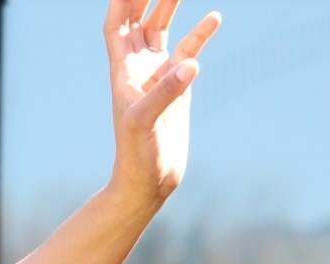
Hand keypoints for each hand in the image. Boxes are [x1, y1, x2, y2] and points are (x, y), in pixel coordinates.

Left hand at [105, 0, 220, 200]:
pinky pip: (189, 51)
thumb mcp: (146, 121)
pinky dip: (200, 34)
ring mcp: (158, 74)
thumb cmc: (137, 153)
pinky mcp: (179, 85)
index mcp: (122, 71)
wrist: (151, 179)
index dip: (121, 2)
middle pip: (137, 21)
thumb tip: (190, 65)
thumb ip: (166, 92)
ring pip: (161, 30)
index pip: (116, 26)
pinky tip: (213, 17)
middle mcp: (137, 68)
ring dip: (168, 7)